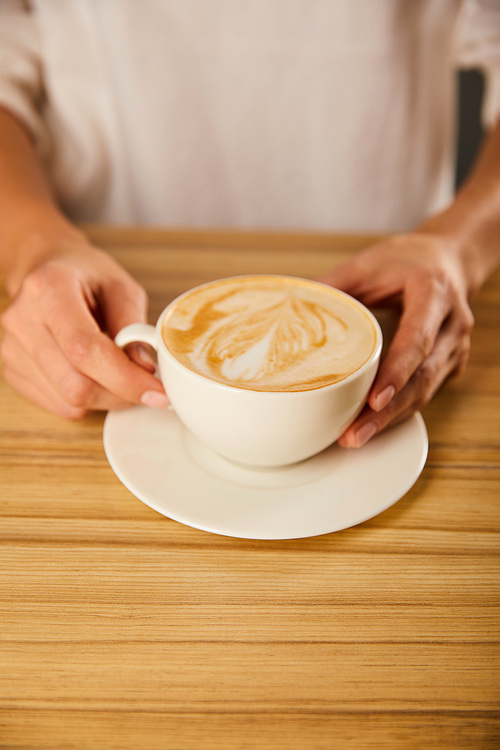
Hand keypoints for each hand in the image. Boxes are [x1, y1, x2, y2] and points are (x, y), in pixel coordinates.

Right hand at [1, 238, 167, 417]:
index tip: (156, 390)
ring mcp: (13, 348)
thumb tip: (144, 369)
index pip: (84, 349)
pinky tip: (95, 376)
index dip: (124, 378)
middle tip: (145, 384)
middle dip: (121, 394)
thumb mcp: (121, 288)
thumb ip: (134, 326)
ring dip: (106, 399)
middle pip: (76, 384)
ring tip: (118, 373)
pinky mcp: (14, 370)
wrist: (47, 269)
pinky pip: (59, 406)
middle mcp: (23, 319)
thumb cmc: (85, 275)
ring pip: (69, 402)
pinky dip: (87, 401)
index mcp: (49, 289)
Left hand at [319, 232, 473, 446]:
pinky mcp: (450, 366)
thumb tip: (287, 307)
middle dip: (388, 412)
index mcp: (434, 294)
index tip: (375, 400)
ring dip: (390, 419)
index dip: (398, 372)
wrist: (449, 261)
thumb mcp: (367, 264)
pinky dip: (398, 412)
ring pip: (425, 393)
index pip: (419, 339)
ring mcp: (455, 349)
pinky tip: (371, 426)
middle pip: (422, 378)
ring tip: (354, 438)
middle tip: (354, 434)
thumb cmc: (407, 261)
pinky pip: (425, 394)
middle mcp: (452, 325)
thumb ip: (331, 284)